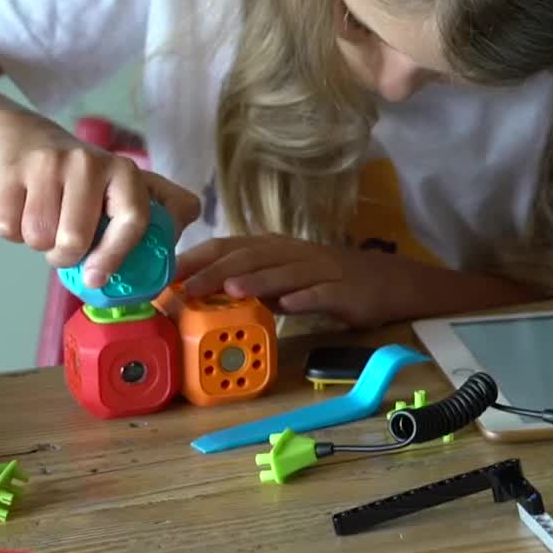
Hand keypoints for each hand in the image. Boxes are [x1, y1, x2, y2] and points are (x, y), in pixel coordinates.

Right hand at [0, 112, 199, 286]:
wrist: (26, 138)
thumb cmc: (85, 178)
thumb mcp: (129, 187)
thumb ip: (163, 214)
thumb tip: (173, 254)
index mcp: (124, 172)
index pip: (131, 220)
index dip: (115, 256)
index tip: (96, 279)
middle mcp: (88, 162)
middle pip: (73, 240)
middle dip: (65, 256)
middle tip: (65, 243)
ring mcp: (47, 163)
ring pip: (37, 236)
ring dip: (38, 243)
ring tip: (46, 221)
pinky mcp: (11, 169)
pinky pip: (6, 226)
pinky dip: (11, 231)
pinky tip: (22, 208)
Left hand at [171, 236, 405, 328]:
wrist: (387, 282)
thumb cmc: (327, 280)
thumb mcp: (283, 279)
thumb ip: (250, 284)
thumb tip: (203, 295)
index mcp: (274, 249)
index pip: (229, 247)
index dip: (197, 257)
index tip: (165, 273)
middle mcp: (293, 254)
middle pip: (251, 257)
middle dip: (216, 271)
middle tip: (187, 287)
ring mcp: (320, 270)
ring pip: (284, 272)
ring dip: (256, 282)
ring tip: (228, 292)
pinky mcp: (344, 290)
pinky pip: (322, 293)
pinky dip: (305, 298)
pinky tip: (289, 306)